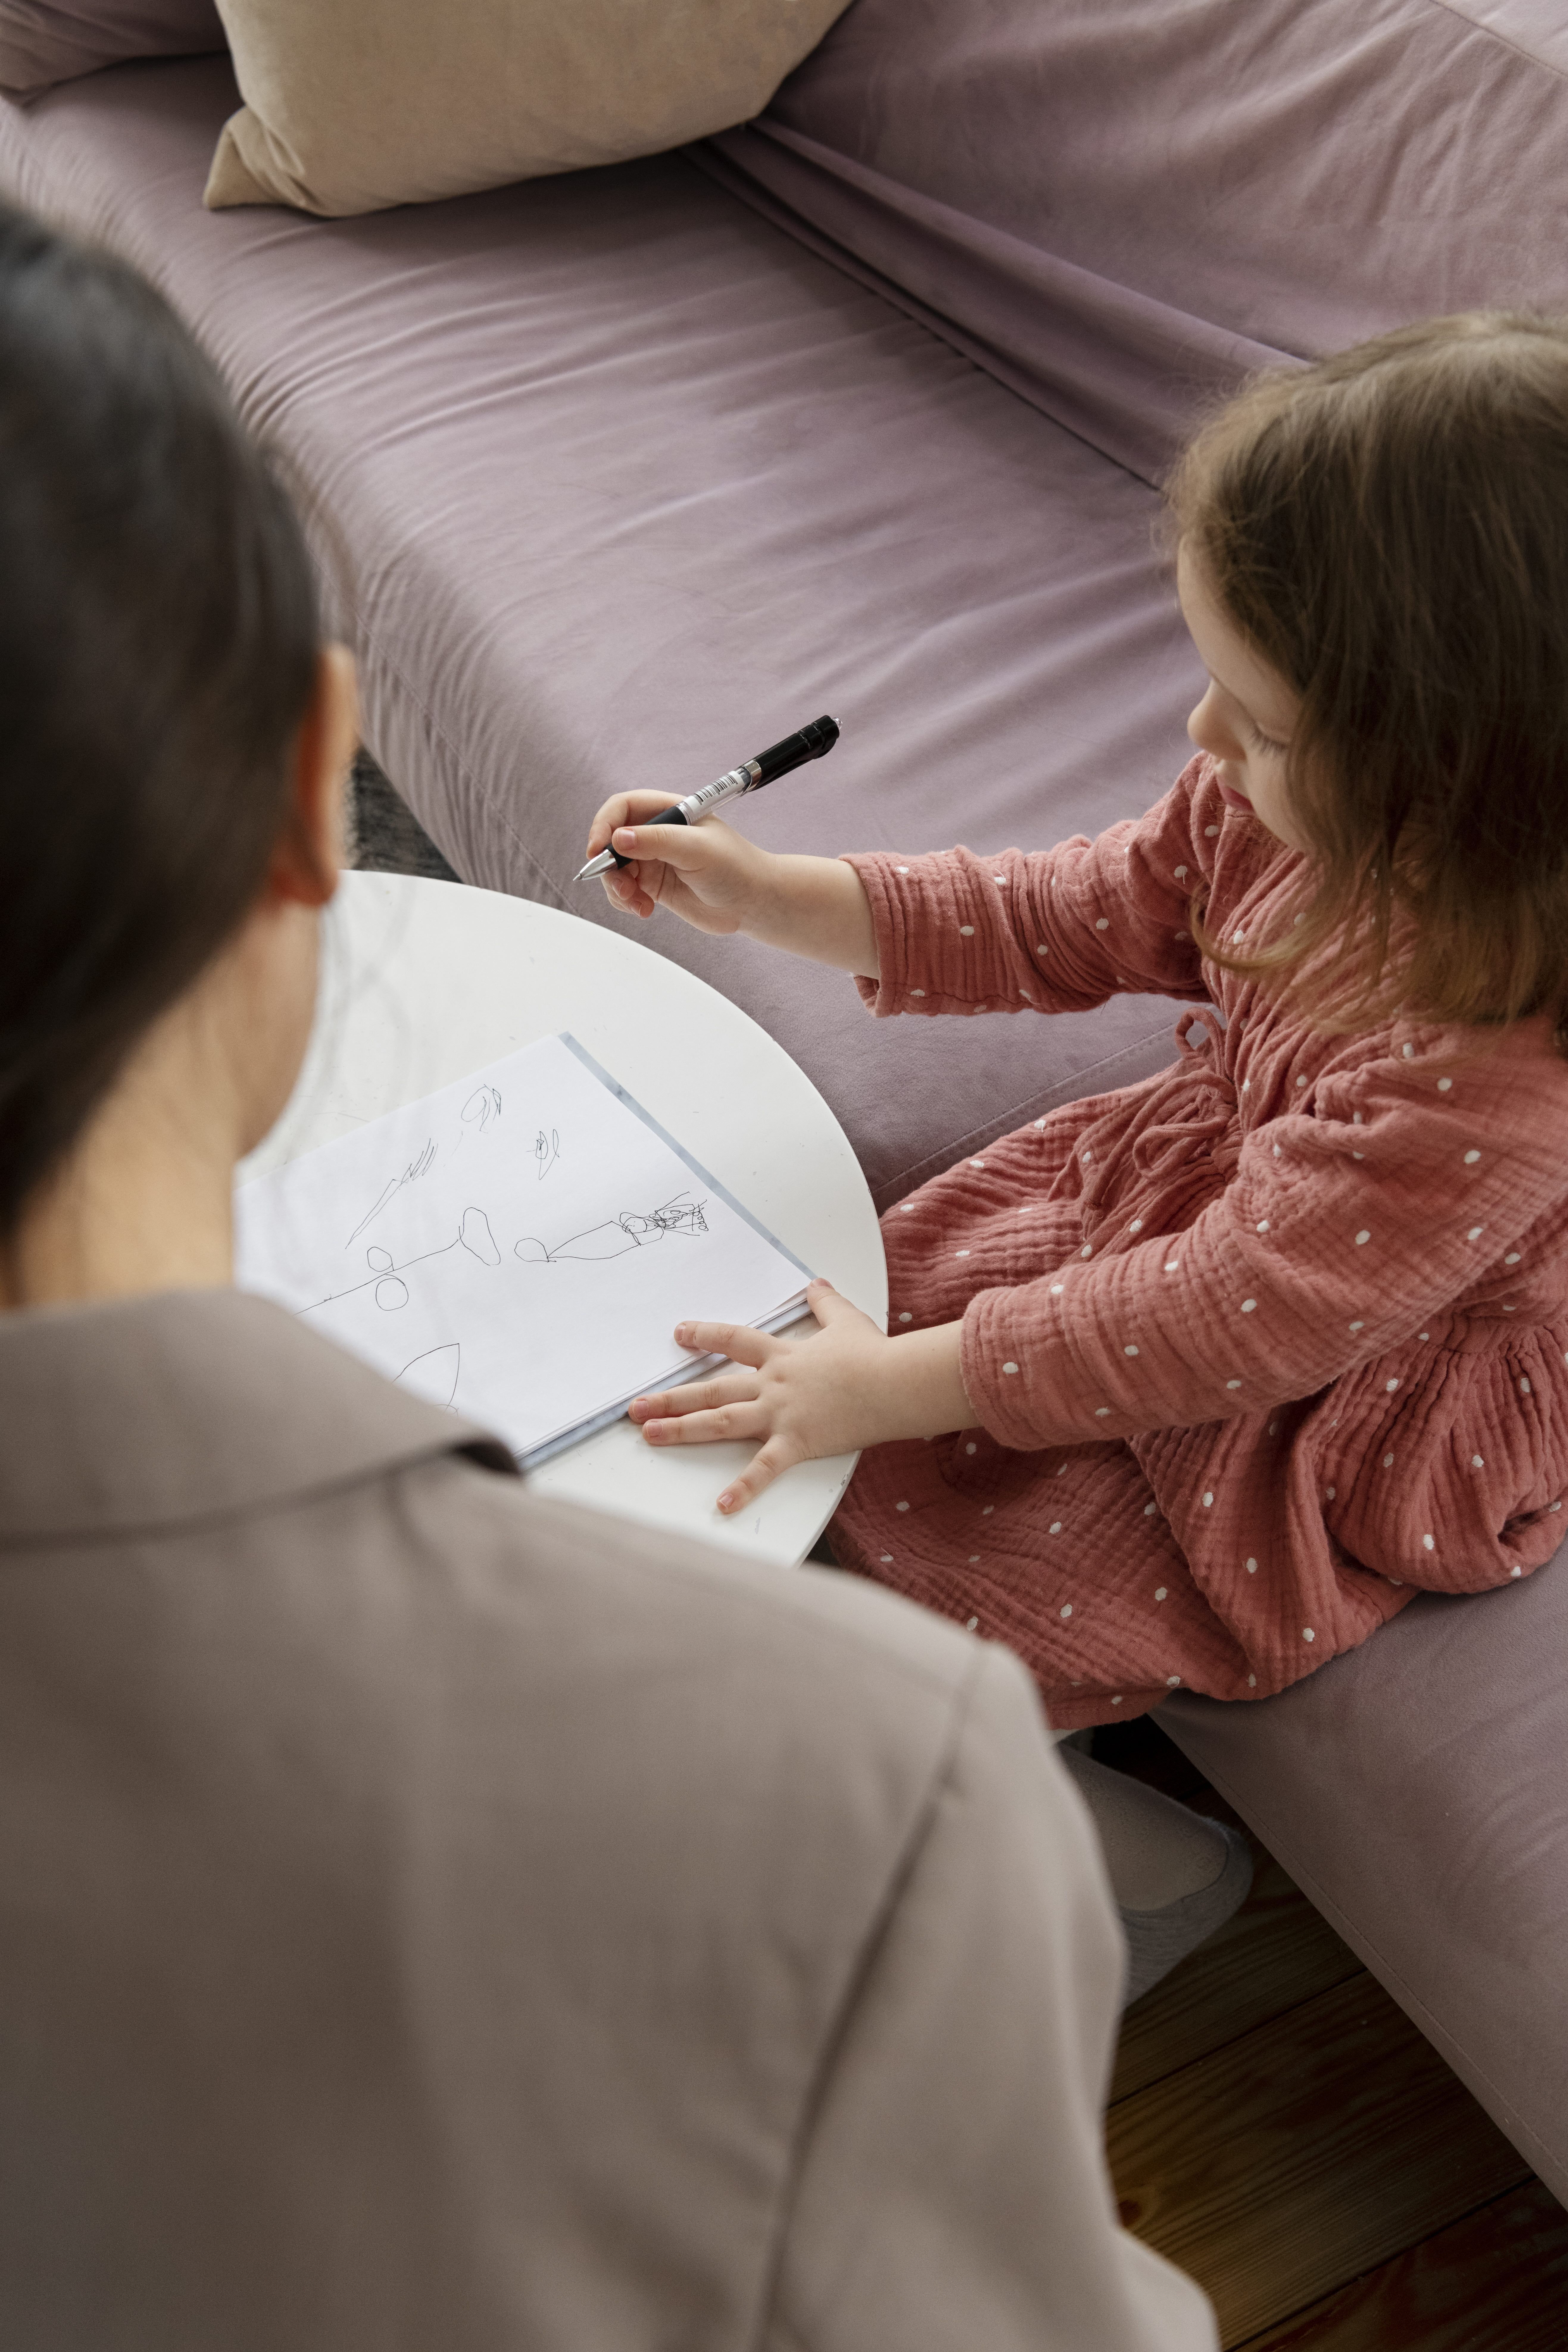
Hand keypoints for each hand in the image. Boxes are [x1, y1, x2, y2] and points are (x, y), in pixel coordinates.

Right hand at [584, 789, 772, 930]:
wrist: (754, 903)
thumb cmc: (736, 868)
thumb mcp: (696, 849)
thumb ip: (657, 841)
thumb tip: (619, 838)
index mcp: (670, 812)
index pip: (623, 808)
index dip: (605, 825)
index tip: (599, 849)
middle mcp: (658, 834)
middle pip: (612, 840)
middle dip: (609, 864)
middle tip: (621, 886)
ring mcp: (655, 860)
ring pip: (616, 869)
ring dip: (617, 887)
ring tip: (637, 903)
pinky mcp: (655, 886)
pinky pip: (625, 890)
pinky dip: (626, 901)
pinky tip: (644, 910)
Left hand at [628, 1281, 972, 1513]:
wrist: (894, 1381)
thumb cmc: (874, 1354)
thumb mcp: (846, 1320)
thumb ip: (826, 1303)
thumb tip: (816, 1283)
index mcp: (783, 1356)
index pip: (734, 1341)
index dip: (705, 1336)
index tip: (680, 1334)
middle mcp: (773, 1385)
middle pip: (713, 1388)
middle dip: (671, 1397)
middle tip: (634, 1407)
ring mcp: (781, 1414)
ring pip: (722, 1421)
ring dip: (683, 1428)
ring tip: (649, 1434)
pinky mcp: (798, 1443)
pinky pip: (765, 1468)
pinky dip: (744, 1488)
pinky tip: (720, 1506)